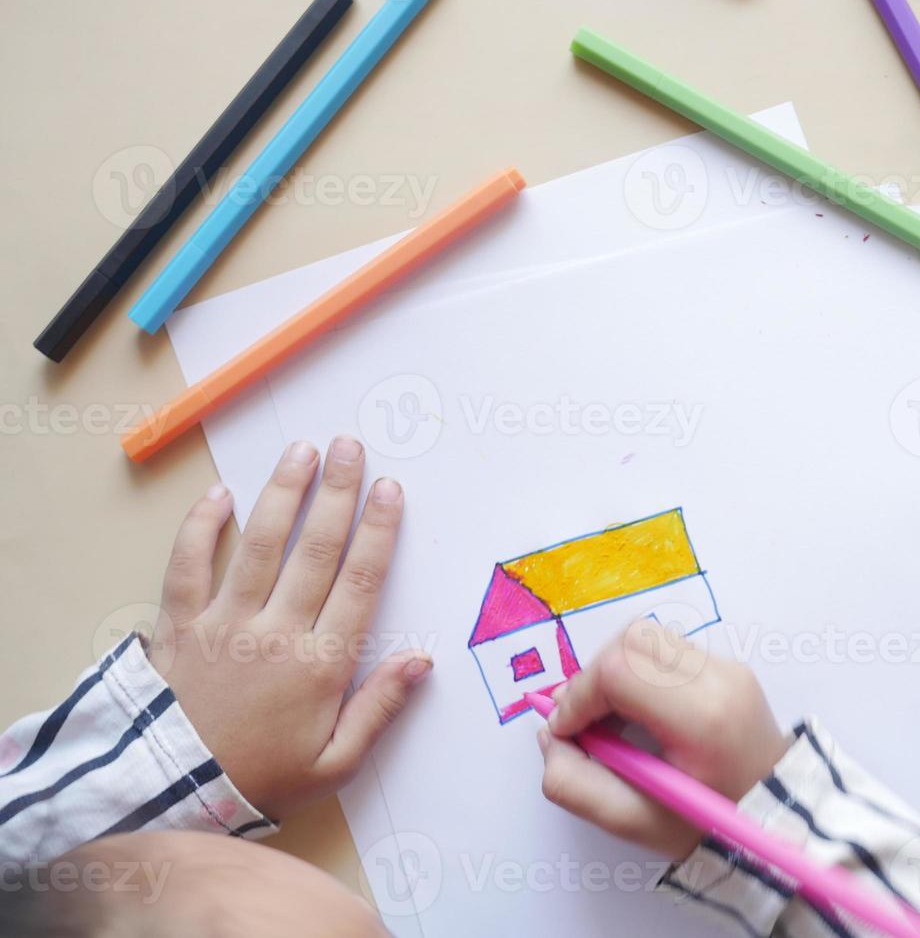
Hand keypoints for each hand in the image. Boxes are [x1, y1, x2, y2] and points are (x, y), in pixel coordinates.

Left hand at [147, 437, 429, 820]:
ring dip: (283, 493)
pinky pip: (188, 566)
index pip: (358, 582)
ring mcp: (224, 624)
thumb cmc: (263, 779)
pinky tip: (220, 495)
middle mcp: (275, 633)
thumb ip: (380, 709)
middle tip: (351, 447)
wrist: (174, 796)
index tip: (391, 491)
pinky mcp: (180, 626)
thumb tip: (421, 661)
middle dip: (337, 493)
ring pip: (259, 545)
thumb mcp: (335, 763)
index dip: (378, 532)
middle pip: (314, 549)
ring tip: (302, 451)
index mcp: (320, 665)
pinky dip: (201, 527)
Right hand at [538, 619, 788, 858]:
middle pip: (630, 641)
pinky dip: (638, 674)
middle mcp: (719, 678)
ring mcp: (728, 667)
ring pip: (646, 639)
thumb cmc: (709, 828)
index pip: (618, 670)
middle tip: (585, 726)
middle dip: (592, 679)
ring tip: (612, 723)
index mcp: (702, 718)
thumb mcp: (635, 823)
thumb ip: (576, 785)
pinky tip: (639, 715)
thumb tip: (550, 737)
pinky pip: (666, 650)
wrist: (778, 822)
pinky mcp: (728, 667)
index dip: (578, 696)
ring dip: (614, 673)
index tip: (566, 732)